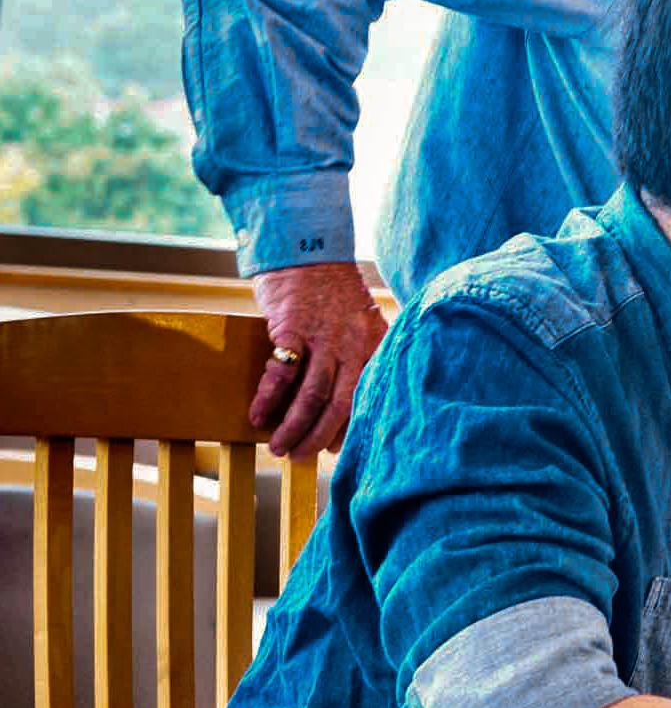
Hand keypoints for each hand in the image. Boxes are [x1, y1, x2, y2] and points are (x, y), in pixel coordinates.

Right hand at [250, 262, 388, 460]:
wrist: (308, 250)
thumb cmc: (334, 291)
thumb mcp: (363, 321)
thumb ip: (363, 354)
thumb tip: (349, 400)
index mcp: (375, 345)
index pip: (368, 396)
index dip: (353, 428)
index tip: (337, 451)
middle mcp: (354, 344)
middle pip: (341, 403)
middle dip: (320, 436)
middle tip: (301, 458)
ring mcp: (324, 337)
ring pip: (311, 395)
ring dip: (293, 426)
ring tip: (278, 448)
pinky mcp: (293, 328)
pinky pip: (281, 373)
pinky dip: (269, 399)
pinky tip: (258, 417)